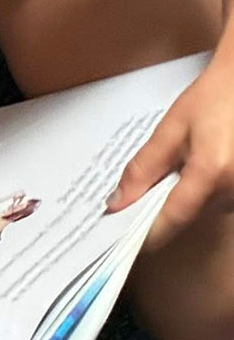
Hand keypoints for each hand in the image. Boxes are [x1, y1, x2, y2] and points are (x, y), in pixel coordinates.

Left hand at [108, 57, 233, 241]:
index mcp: (211, 172)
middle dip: (165, 205)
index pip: (173, 218)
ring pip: (206, 210)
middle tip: (145, 188)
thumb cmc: (215, 98)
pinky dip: (205, 190)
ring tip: (184, 164)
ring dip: (188, 196)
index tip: (125, 240)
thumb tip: (118, 203)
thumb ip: (143, 168)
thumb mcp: (172, 129)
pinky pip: (221, 201)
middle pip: (189, 215)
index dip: (147, 233)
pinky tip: (202, 166)